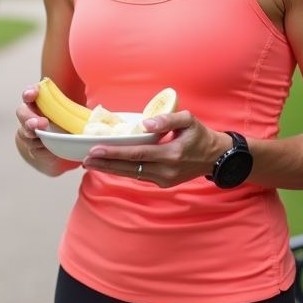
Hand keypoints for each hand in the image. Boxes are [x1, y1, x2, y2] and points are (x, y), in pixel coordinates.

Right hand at [15, 84, 77, 176]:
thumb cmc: (65, 123)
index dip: (29, 92)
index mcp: (38, 103)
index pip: (29, 93)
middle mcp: (29, 115)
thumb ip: (75, 108)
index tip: (33, 94)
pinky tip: (49, 149)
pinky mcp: (33, 148)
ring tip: (45, 138)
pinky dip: (43, 149)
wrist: (60, 143)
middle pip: (23, 114)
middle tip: (42, 123)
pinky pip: (35, 149)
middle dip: (30, 119)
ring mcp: (28, 132)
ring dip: (36, 137)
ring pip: (26, 134)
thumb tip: (97, 114)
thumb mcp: (70, 113)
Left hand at [83, 111, 230, 187]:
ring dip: (111, 169)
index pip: (136, 153)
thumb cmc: (200, 135)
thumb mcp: (188, 121)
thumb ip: (167, 119)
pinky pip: (139, 175)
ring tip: (91, 163)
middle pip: (129, 168)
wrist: (216, 157)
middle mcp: (166, 170)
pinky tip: (110, 166)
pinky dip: (123, 171)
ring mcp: (164, 179)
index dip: (114, 153)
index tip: (95, 150)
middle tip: (85, 159)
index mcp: (171, 154)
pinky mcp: (163, 183)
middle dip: (105, 164)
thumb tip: (145, 123)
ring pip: (131, 174)